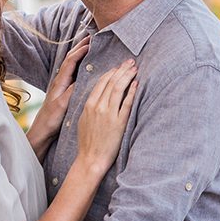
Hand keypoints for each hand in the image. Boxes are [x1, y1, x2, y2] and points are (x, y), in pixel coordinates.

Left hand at [28, 36, 89, 155]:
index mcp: (59, 82)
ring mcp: (60, 86)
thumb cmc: (51, 120)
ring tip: (89, 46)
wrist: (41, 132)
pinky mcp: (62, 92)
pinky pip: (72, 73)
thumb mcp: (63, 105)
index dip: (81, 50)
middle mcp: (59, 82)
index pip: (70, 61)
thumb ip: (72, 91)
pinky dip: (79, 65)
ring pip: (71, 65)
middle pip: (70, 59)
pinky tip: (84, 66)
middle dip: (80, 47)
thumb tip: (83, 77)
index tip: (92, 42)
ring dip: (79, 54)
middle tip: (91, 37)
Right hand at [75, 59, 137, 175]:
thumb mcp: (83, 120)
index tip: (118, 67)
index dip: (110, 73)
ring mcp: (109, 114)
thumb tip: (97, 97)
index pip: (101, 83)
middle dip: (121, 70)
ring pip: (118, 89)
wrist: (90, 159)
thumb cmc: (87, 142)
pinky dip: (131, 92)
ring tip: (134, 68)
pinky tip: (136, 84)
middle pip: (111, 82)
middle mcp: (98, 107)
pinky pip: (126, 103)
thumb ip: (90, 107)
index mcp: (89, 105)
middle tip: (130, 62)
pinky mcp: (119, 123)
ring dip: (127, 76)